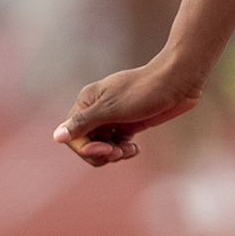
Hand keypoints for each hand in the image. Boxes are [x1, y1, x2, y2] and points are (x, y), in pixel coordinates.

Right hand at [53, 57, 203, 165]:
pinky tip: (136, 149)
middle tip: (119, 153)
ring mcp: (113, 118)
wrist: (178, 82)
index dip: (86, 149)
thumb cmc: (144, 91)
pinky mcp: (128, 123)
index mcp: (86, 102)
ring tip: (130, 150)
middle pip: (86, 144)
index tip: (107, 151)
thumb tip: (56, 137)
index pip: (73, 136)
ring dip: (114, 153)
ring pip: (103, 146)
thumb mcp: (111, 109)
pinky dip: (124, 150)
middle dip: (101, 153)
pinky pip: (118, 144)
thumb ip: (83, 124)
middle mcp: (96, 110)